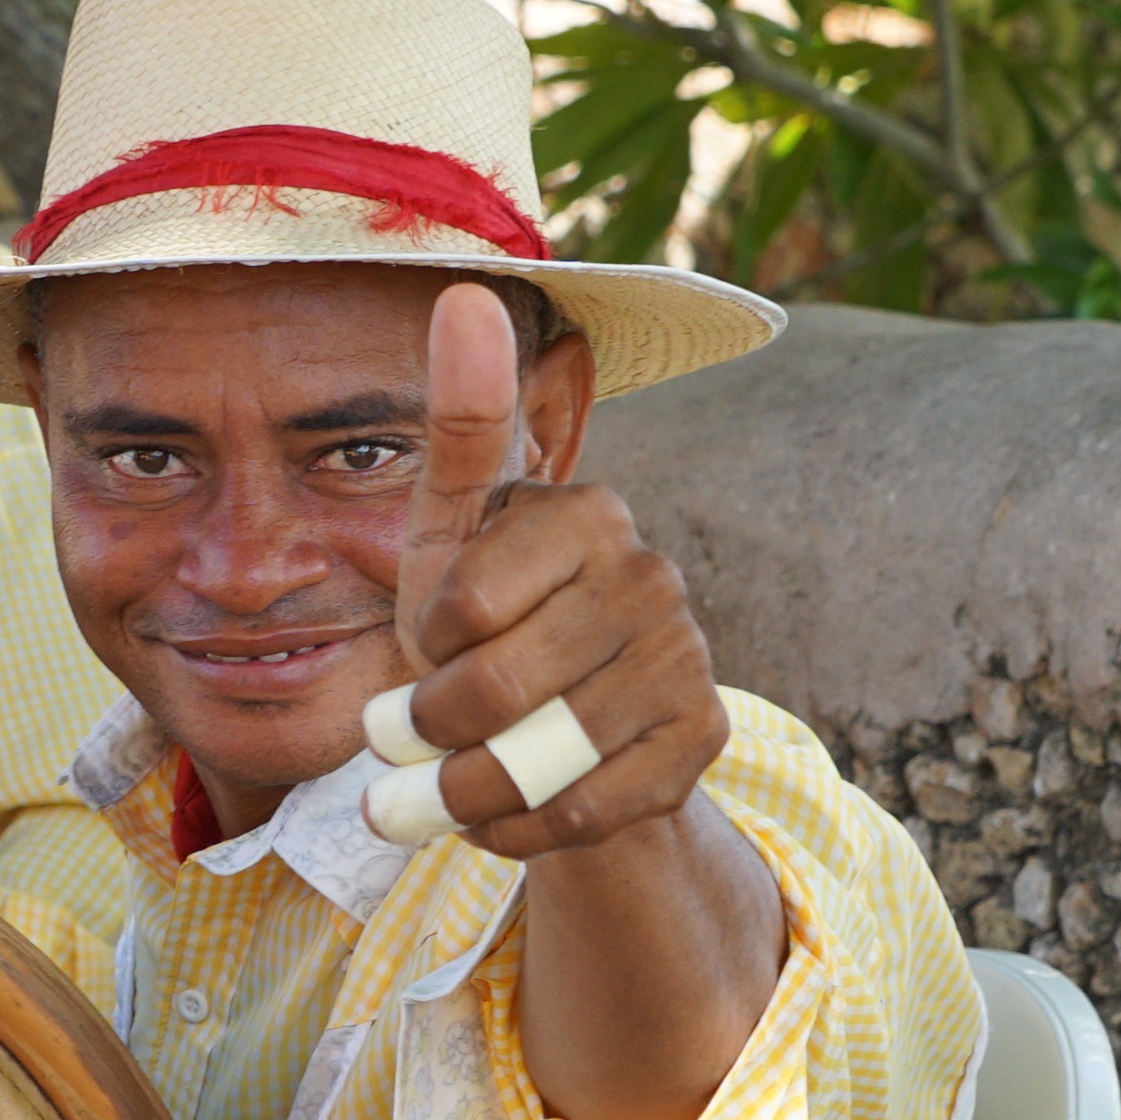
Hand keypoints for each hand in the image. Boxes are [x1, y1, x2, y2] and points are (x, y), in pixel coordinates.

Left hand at [384, 285, 727, 858]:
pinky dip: (522, 827)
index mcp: (586, 510)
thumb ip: (456, 424)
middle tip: (418, 735)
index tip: (432, 639)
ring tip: (450, 782)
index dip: (423, 644)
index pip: (460, 606)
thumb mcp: (449, 530)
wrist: (553, 727)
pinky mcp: (702, 739)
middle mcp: (651, 574)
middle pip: (495, 689)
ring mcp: (687, 657)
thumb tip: (464, 291)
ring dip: (468, 791)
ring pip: (540, 759)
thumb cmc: (484, 618)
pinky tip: (507, 811)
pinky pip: (586, 811)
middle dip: (433, 730)